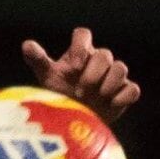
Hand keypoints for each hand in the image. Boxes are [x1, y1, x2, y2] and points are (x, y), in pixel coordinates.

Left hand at [21, 27, 140, 122]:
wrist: (74, 123)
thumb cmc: (59, 95)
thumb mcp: (47, 78)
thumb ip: (38, 60)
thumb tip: (27, 44)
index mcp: (80, 53)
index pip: (83, 34)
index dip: (79, 47)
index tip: (73, 67)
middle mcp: (98, 61)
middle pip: (105, 54)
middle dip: (93, 73)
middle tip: (79, 90)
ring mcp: (114, 76)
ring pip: (121, 68)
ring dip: (108, 84)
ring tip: (95, 98)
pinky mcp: (125, 92)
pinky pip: (133, 89)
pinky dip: (123, 96)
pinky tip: (110, 105)